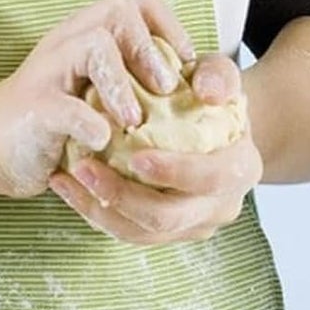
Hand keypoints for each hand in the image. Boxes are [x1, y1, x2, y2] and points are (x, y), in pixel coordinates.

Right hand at [0, 0, 196, 199]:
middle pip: (117, 10)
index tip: (187, 63)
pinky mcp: (31, 106)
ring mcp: (49, 68)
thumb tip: (209, 92)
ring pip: (92, 46)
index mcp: (97, 30)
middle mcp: (72, 38)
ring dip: (122, 83)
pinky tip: (104, 140)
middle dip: (149, 49)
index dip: (171, 27)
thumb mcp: (116, 93)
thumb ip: (155, 83)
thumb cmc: (75, 116)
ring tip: (135, 119)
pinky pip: (63, 105)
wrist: (4, 146)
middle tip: (167, 88)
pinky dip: (89, 122)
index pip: (142, 3)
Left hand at [48, 54, 262, 244]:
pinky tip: (69, 185)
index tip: (136, 157)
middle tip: (84, 167)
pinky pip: (125, 232)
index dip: (175, 172)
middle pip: (169, 216)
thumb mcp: (217, 75)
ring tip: (68, 176)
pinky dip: (93, 211)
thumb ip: (218, 75)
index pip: (210, 178)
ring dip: (99, 206)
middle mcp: (221, 206)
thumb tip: (208, 93)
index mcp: (242, 170)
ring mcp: (193, 225)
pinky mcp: (166, 234)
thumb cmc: (209, 96)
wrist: (209, 128)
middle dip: (122, 195)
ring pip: (141, 233)